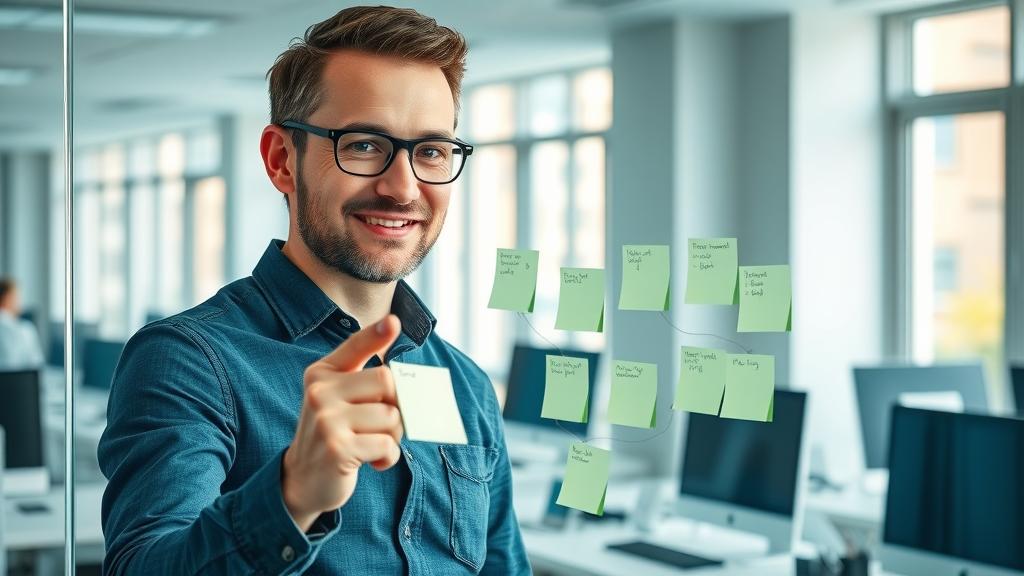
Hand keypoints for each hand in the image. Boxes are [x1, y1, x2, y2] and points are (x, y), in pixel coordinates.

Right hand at [281, 314, 403, 531]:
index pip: (355, 346)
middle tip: (385, 426)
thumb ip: (364, 378)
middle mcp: (320, 392)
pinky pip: (387, 445)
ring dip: (394, 437)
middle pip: (387, 381)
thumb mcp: (338, 399)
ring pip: (392, 417)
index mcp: (321, 374)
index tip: (394, 321)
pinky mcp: (338, 449)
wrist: (302, 480)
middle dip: (398, 406)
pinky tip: (373, 462)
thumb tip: (396, 346)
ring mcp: (327, 420)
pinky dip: (389, 457)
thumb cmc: (332, 434)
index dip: (375, 334)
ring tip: (374, 445)